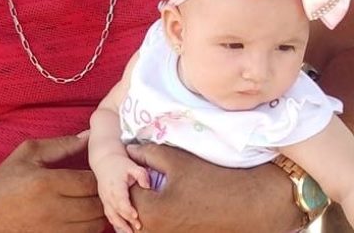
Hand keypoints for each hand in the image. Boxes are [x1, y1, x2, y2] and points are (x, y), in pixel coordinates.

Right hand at [0, 135, 105, 232]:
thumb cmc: (5, 179)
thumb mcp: (30, 153)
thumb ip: (62, 145)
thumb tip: (89, 136)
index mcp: (47, 183)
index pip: (90, 183)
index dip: (100, 177)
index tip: (99, 171)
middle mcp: (51, 210)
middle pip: (96, 207)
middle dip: (102, 196)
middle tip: (101, 187)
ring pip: (92, 227)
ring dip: (97, 215)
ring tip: (92, 202)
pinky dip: (86, 229)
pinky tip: (81, 217)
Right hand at [95, 153, 149, 232]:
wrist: (105, 160)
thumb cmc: (120, 163)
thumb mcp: (132, 165)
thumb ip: (141, 174)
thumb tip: (148, 185)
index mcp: (115, 184)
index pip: (120, 199)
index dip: (127, 209)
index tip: (136, 215)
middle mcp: (108, 193)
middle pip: (116, 211)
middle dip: (127, 220)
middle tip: (139, 226)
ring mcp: (105, 199)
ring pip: (111, 216)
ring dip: (120, 225)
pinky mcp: (105, 202)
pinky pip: (109, 215)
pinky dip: (115, 223)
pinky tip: (123, 229)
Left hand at [127, 143, 301, 232]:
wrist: (250, 203)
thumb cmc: (212, 178)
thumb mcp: (176, 159)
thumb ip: (146, 153)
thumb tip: (128, 150)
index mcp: (150, 212)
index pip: (123, 191)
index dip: (126, 173)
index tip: (132, 160)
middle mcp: (155, 232)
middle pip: (131, 209)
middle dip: (131, 190)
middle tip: (139, 171)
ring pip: (144, 221)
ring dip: (143, 203)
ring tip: (152, 183)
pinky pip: (160, 227)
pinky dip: (157, 214)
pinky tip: (167, 198)